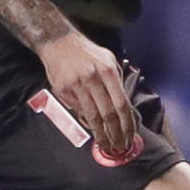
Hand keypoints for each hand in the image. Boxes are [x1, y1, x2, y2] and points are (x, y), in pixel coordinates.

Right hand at [37, 29, 138, 160]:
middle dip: (116, 134)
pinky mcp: (63, 90)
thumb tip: (124, 108)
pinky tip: (94, 131)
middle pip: (108, 114)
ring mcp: (77, 85)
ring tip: (107, 146)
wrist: (59, 42)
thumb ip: (117, 82)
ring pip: (92, 117)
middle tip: (120, 146)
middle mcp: (93, 78)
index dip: (127, 124)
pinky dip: (87, 123)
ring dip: (101, 135)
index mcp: (107, 70)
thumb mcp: (108, 60)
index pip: (121, 104)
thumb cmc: (87, 53)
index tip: (130, 136)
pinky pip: (78, 111)